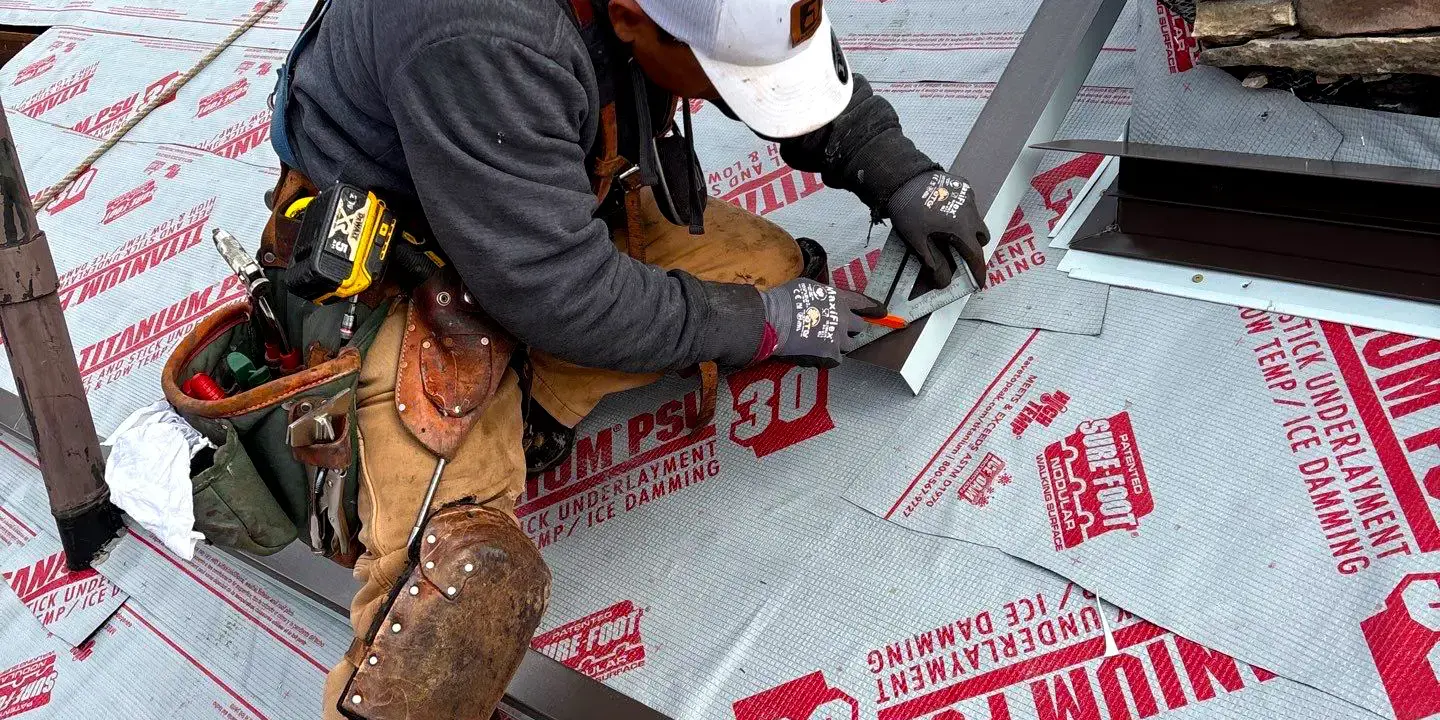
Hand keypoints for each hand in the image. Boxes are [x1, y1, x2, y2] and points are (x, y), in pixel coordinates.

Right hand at [753, 279, 885, 367]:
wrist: (775, 319)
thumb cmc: (784, 300)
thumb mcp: (806, 287)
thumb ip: (821, 295)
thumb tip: (821, 299)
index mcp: (837, 298)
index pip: (861, 302)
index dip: (872, 307)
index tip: (882, 312)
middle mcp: (843, 317)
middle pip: (859, 326)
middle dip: (851, 328)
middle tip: (838, 331)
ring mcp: (838, 336)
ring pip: (850, 344)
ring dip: (841, 344)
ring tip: (825, 343)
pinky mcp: (830, 353)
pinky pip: (837, 359)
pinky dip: (829, 358)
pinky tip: (818, 355)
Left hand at [887, 170, 990, 289]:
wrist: (902, 178)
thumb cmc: (908, 210)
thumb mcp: (917, 241)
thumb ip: (934, 263)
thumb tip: (944, 282)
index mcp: (961, 228)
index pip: (975, 255)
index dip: (978, 271)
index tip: (979, 282)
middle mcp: (971, 211)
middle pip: (981, 237)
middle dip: (973, 247)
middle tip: (958, 253)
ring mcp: (969, 196)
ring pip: (976, 219)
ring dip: (967, 228)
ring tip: (946, 230)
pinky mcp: (963, 185)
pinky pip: (969, 204)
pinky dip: (961, 212)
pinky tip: (943, 212)